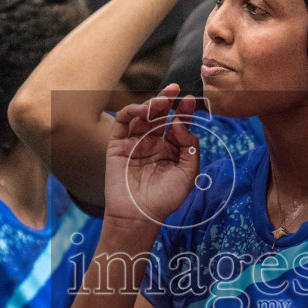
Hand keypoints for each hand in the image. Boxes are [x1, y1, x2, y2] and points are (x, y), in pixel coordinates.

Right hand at [105, 84, 200, 228]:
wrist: (139, 216)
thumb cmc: (165, 199)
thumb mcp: (188, 173)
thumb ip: (190, 146)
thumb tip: (179, 121)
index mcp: (172, 149)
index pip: (179, 123)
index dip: (184, 111)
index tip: (189, 101)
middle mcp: (154, 143)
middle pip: (161, 115)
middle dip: (168, 101)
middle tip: (174, 91)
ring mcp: (135, 142)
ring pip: (143, 115)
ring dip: (152, 104)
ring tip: (162, 101)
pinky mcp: (118, 144)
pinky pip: (123, 122)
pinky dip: (132, 111)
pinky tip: (143, 110)